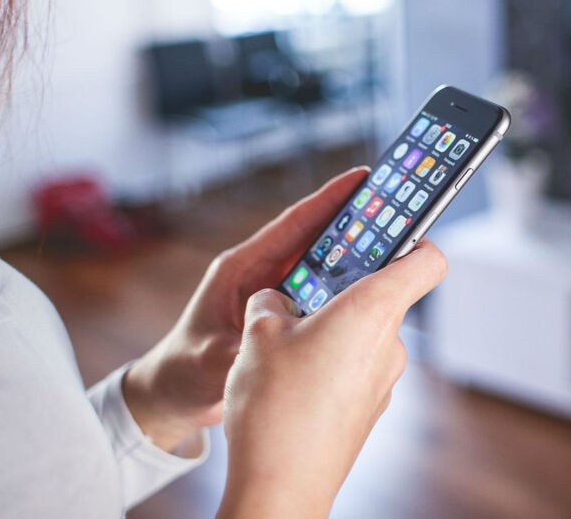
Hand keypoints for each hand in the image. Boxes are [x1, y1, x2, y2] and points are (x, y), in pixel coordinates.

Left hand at [122, 167, 369, 451]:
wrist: (173, 393)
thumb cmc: (183, 370)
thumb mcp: (211, 360)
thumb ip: (242, 350)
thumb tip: (275, 347)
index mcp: (241, 268)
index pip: (291, 224)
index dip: (327, 199)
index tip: (361, 178)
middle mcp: (260, 272)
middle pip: (314, 238)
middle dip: (353, 222)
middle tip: (395, 208)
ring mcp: (272, 292)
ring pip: (321, 264)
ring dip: (354, 255)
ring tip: (396, 244)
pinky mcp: (282, 312)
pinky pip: (320, 292)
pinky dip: (345, 288)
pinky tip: (373, 290)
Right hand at [217, 240, 446, 517]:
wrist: (281, 488)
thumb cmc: (275, 407)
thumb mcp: (257, 335)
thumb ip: (271, 302)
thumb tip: (276, 300)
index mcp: (372, 311)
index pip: (427, 259)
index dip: (415, 237)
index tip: (392, 228)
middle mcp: (390, 344)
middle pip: (382, 296)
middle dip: (342, 289)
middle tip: (302, 290)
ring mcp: (384, 380)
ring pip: (363, 334)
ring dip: (329, 329)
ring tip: (282, 343)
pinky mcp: (369, 409)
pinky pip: (354, 368)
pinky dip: (329, 363)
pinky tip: (290, 379)